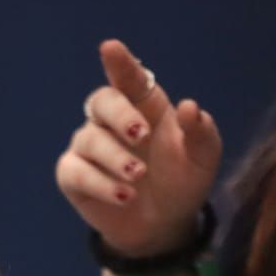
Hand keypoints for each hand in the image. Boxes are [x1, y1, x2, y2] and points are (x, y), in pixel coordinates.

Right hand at [56, 39, 222, 257]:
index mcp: (144, 107)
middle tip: (142, 134)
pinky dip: (100, 184)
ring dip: (115, 158)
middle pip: (101, 101)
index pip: (128, 78)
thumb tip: (188, 107)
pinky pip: (77, 172)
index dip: (118, 62)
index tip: (110, 49)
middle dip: (120, 115)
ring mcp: (89, 149)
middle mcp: (112, 123)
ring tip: (138, 179)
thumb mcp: (203, 159)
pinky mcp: (73, 176)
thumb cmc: (182, 182)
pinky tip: (125, 196)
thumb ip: (201, 133)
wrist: (163, 226)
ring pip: (89, 140)